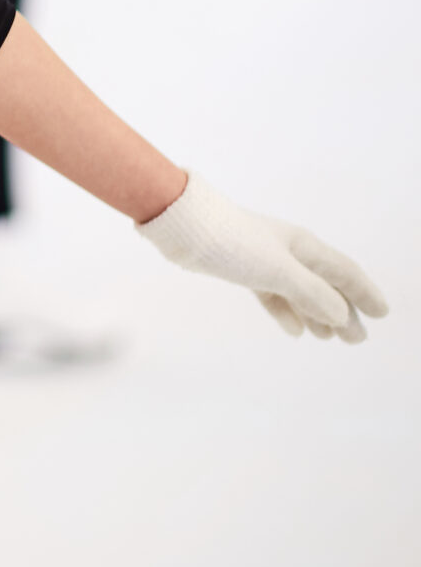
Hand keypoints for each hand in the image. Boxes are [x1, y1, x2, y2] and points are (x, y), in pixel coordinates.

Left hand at [138, 175, 388, 341]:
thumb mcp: (278, 270)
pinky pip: (271, 293)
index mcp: (304, 246)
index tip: (382, 314)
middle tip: (357, 340)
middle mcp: (288, 251)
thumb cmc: (233, 243)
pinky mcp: (239, 267)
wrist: (183, 226)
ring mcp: (263, 259)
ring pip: (298, 291)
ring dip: (315, 315)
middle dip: (343, 312)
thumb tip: (342, 315)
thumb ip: (312, 293)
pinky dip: (285, 310)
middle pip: (324, 284)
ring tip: (330, 339)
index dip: (365, 293)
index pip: (345, 271)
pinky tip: (294, 330)